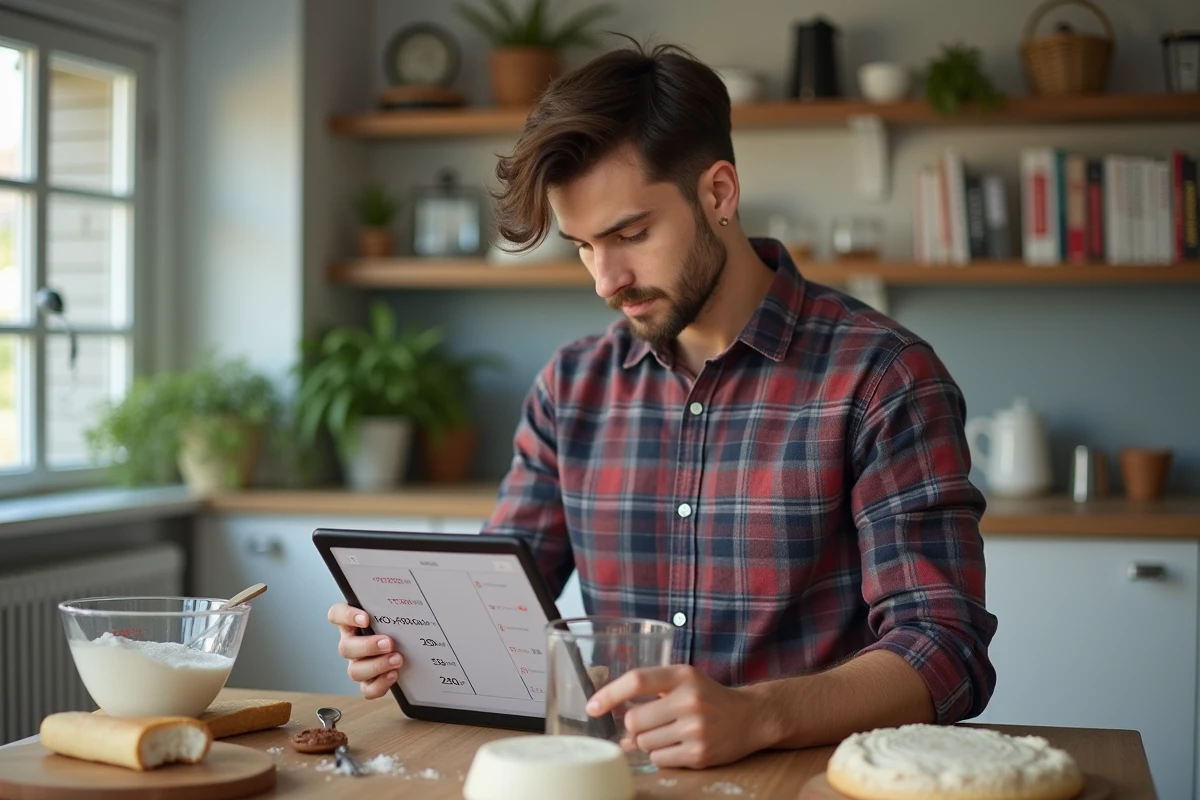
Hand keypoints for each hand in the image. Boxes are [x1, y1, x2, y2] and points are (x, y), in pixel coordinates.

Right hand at [327, 603, 403, 698]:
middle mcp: (351, 643)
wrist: (407, 643)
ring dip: (376, 666)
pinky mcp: (368, 681)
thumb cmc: (396, 623)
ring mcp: (358, 663)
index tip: (366, 617)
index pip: (337, 614)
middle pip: (346, 647)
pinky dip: (379, 684)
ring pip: (354, 671)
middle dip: (368, 646)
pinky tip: (394, 675)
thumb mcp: (392, 611)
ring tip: (397, 659)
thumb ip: (392, 603)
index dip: (347, 616)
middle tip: (388, 642)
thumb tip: (410, 592)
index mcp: (352, 622)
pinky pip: (367, 689)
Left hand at [586, 665, 768, 768]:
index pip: (636, 680)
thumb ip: (650, 690)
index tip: (591, 706)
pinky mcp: (699, 754)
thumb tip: (613, 715)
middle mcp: (689, 700)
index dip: (609, 694)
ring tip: (668, 733)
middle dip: (634, 726)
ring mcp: (695, 729)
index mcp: (682, 675)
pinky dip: (661, 755)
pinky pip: (659, 759)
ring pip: (644, 743)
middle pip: (635, 720)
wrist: (751, 717)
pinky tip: (677, 745)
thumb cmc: (708, 697)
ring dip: (648, 742)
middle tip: (649, 724)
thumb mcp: (684, 680)